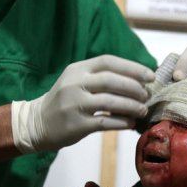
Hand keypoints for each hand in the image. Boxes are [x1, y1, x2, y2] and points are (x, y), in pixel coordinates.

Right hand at [12, 55, 154, 152]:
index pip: (108, 62)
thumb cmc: (64, 100)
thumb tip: (137, 81)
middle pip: (111, 80)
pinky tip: (130, 123)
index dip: (132, 67)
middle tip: (146, 95)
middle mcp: (75, 83)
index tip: (149, 76)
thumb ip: (100, 78)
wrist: (37, 123)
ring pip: (110, 101)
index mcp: (78, 69)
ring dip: (131, 106)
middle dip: (134, 88)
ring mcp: (74, 104)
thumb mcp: (76, 81)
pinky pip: (104, 121)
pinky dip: (121, 122)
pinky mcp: (76, 124)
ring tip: (142, 110)